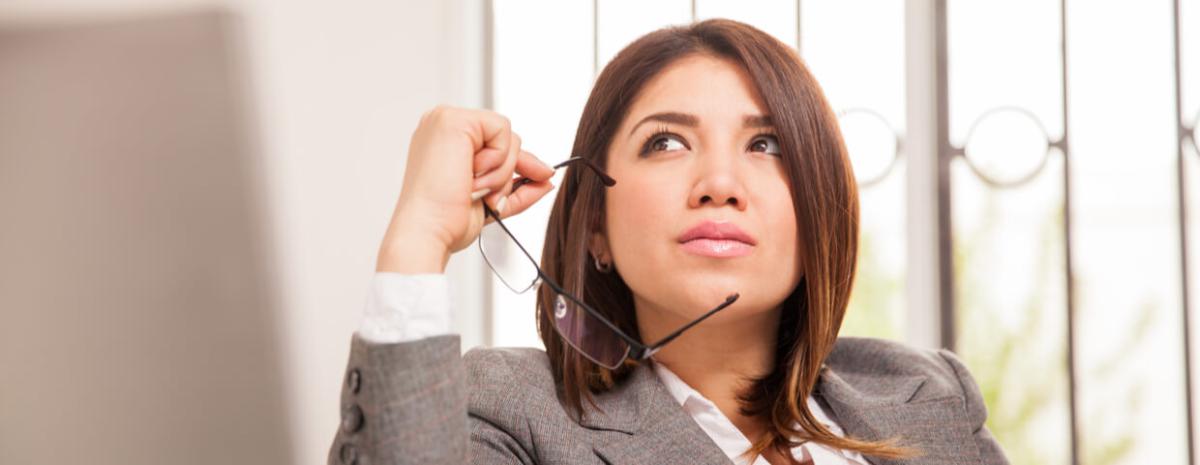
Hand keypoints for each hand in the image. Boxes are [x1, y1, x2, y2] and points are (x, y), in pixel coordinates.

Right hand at [377, 105, 556, 272]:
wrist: (429, 230)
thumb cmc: (447, 220)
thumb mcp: (490, 198)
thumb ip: (517, 185)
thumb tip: (546, 178)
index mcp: (445, 141)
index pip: (495, 142)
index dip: (514, 165)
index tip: (531, 182)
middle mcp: (443, 125)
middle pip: (506, 138)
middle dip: (507, 172)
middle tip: (486, 195)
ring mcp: (446, 119)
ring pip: (508, 137)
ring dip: (500, 172)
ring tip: (473, 188)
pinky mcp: (455, 120)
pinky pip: (503, 131)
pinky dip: (497, 160)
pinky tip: (472, 175)